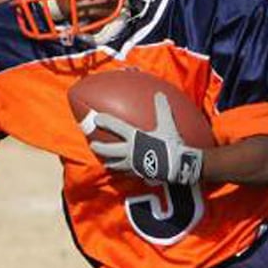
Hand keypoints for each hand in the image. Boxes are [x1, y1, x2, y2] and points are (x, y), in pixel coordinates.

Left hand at [88, 93, 203, 185]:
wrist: (175, 166)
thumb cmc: (170, 144)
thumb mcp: (168, 124)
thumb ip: (162, 109)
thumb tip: (160, 93)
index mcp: (135, 136)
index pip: (116, 127)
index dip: (105, 122)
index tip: (96, 119)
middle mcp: (130, 150)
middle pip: (109, 150)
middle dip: (99, 147)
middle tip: (92, 145)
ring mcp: (132, 164)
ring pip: (116, 164)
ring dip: (110, 163)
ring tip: (106, 163)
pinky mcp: (139, 174)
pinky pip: (128, 173)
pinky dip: (125, 172)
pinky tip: (126, 172)